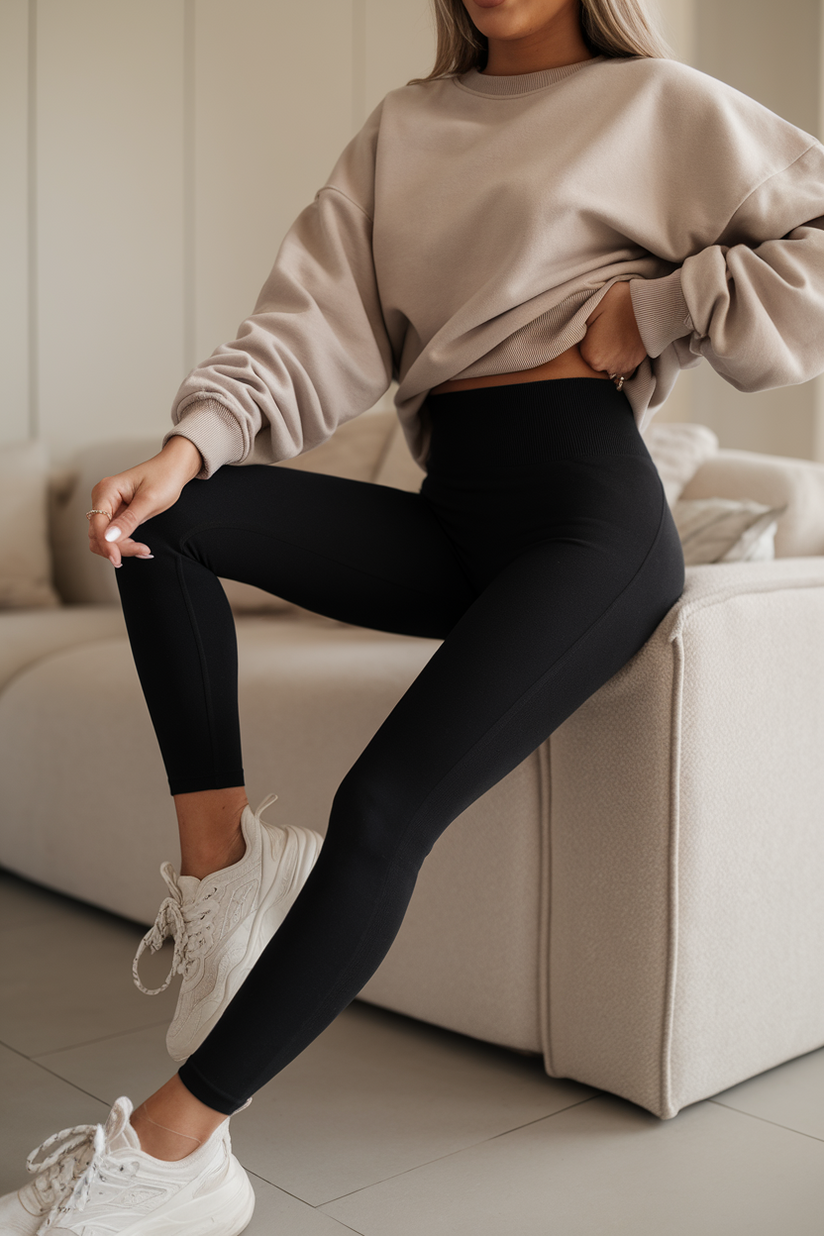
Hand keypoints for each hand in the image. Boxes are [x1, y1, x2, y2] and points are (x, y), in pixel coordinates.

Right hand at [87, 436, 203, 566]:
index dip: (106, 544)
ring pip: (104, 537)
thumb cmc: (164, 477)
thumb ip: (129, 520)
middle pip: (98, 533)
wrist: (174, 469)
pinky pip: (114, 535)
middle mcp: (103, 498)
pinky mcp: (117, 514)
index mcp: (106, 490)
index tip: (118, 560)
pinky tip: (140, 547)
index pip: (98, 524)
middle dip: (117, 547)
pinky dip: (125, 544)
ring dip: (121, 548)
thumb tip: (109, 538)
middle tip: (142, 551)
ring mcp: (108, 507)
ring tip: (143, 549)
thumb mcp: (149, 500)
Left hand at [580, 281, 646, 384]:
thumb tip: (572, 333)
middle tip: (604, 333)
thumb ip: (578, 327)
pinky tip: (621, 347)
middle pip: (593, 362)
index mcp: (590, 354)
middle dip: (596, 351)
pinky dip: (620, 361)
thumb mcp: (590, 307)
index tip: (591, 330)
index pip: (581, 353)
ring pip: (607, 367)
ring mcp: (621, 366)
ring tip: (613, 339)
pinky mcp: (634, 364)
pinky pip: (621, 370)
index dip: (585, 341)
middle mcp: (605, 366)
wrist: (650, 303)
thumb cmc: (619, 301)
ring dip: (608, 358)